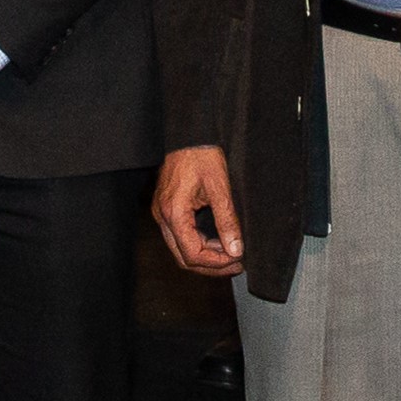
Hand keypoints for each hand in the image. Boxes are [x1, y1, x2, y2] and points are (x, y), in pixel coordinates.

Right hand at [154, 146, 244, 277]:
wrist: (189, 135)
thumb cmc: (201, 155)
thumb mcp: (220, 188)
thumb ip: (227, 220)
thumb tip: (236, 248)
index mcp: (174, 213)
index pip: (192, 253)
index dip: (216, 263)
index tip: (237, 260)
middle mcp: (163, 217)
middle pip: (183, 257)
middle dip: (211, 265)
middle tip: (236, 264)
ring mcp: (163, 214)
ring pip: (181, 249)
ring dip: (205, 256)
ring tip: (230, 253)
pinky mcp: (167, 210)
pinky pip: (181, 237)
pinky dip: (199, 244)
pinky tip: (217, 242)